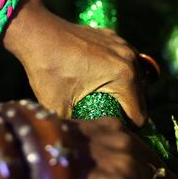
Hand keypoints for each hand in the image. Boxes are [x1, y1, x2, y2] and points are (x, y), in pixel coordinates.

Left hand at [5, 0, 145, 123]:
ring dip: (123, 93)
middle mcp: (130, 59)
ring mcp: (123, 45)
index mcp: (124, 77)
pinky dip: (116, 73)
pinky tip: (96, 79)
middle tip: (101, 118)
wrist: (37, 33)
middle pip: (140, 99)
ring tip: (101, 100)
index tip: (106, 129)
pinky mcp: (114, 38)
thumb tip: (81, 145)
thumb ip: (77, 126)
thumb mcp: (60, 107)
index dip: (125, 129)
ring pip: (135, 80)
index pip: (139, 117)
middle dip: (124, 112)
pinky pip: (124, 63)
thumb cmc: (48, 70)